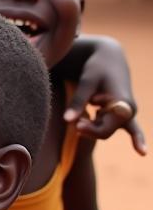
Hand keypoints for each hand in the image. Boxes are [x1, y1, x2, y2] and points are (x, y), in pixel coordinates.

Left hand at [63, 37, 144, 154]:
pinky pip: (132, 129)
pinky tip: (142, 152)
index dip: (88, 130)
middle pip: (104, 132)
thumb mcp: (86, 82)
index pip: (103, 130)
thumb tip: (67, 121)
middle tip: (75, 121)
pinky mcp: (123, 111)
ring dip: (94, 126)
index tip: (75, 124)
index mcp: (123, 104)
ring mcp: (127, 112)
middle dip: (89, 129)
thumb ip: (78, 101)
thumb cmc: (96, 68)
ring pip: (106, 130)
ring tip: (87, 110)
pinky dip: (136, 138)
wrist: (109, 57)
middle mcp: (129, 110)